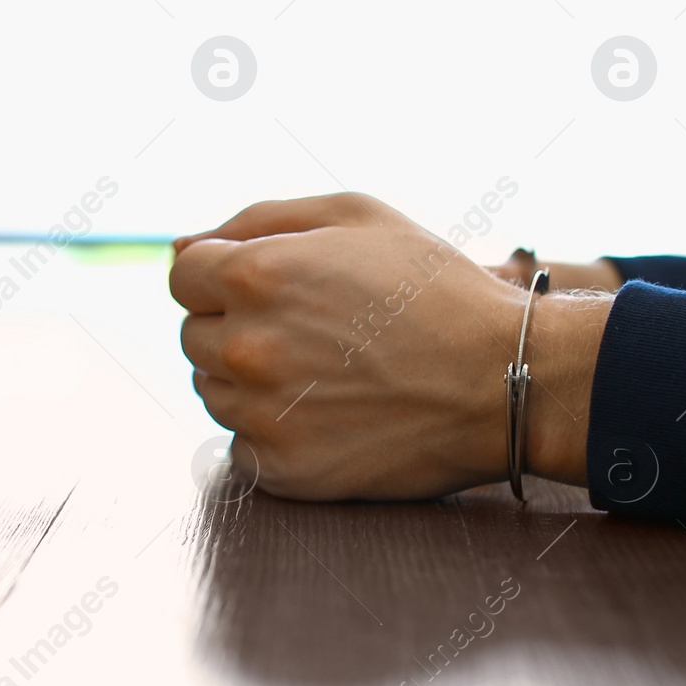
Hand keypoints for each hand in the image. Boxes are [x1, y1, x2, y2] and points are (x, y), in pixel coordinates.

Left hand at [171, 194, 608, 500]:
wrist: (504, 380)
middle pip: (194, 335)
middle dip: (236, 327)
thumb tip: (181, 247)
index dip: (223, 277)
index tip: (271, 289)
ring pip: (212, 391)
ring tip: (323, 372)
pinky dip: (271, 433)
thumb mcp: (354, 216)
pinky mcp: (281, 469)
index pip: (182, 275)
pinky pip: (240, 445)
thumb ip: (254, 220)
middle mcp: (245, 346)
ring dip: (249, 381)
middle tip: (311, 332)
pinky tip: (327, 415)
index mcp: (255, 275)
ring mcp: (260, 414)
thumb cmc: (432, 288)